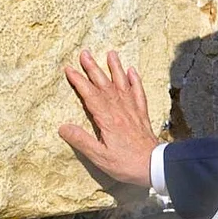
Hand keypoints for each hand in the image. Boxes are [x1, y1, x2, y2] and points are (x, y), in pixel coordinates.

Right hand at [58, 49, 159, 187]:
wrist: (155, 165)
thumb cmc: (126, 164)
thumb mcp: (99, 157)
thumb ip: (81, 141)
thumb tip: (62, 127)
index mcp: (107, 119)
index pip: (90, 95)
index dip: (79, 81)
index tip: (69, 69)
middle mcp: (120, 110)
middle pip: (104, 85)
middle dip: (93, 68)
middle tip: (85, 53)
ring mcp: (133, 110)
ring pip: (122, 85)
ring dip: (116, 68)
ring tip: (111, 54)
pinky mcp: (142, 114)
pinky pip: (139, 93)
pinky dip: (135, 81)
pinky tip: (132, 71)